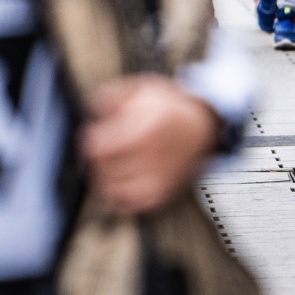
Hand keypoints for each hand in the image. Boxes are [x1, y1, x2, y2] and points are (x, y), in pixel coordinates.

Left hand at [80, 75, 221, 214]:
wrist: (204, 128)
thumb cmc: (172, 109)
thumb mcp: (144, 89)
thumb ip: (114, 95)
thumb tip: (92, 105)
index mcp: (146, 129)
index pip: (98, 147)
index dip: (90, 140)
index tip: (95, 135)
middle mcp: (151, 157)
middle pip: (100, 168)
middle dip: (96, 158)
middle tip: (103, 149)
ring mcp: (155, 179)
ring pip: (109, 188)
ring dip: (103, 177)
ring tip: (110, 164)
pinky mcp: (159, 194)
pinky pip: (125, 204)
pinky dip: (117, 196)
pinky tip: (120, 181)